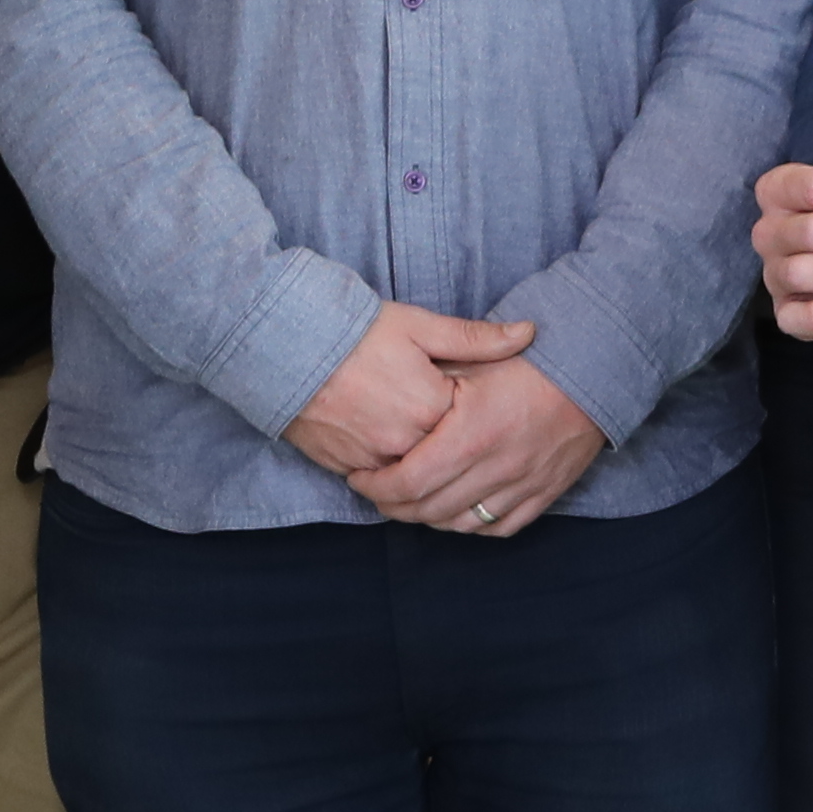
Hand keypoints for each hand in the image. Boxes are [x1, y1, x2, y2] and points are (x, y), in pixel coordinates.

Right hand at [288, 299, 532, 482]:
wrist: (284, 345)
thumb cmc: (356, 331)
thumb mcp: (420, 326)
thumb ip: (475, 339)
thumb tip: (528, 334)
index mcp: (431, 406)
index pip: (472, 430)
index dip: (479, 420)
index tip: (482, 409)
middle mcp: (405, 442)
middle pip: (446, 461)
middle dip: (456, 452)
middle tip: (462, 439)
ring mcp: (373, 460)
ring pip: (414, 481)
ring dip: (424, 470)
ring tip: (430, 450)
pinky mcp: (345, 468)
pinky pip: (380, 485)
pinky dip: (390, 477)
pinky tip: (399, 459)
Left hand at [362, 346, 610, 534]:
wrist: (595, 373)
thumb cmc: (531, 362)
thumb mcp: (476, 360)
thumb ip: (432, 382)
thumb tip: (389, 400)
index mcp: (471, 435)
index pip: (409, 481)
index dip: (375, 486)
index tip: (359, 476)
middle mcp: (496, 468)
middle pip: (428, 509)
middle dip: (392, 505)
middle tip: (375, 491)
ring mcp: (522, 487)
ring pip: (460, 525)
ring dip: (426, 519)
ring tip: (408, 502)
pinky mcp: (543, 495)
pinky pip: (498, 529)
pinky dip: (469, 526)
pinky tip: (454, 512)